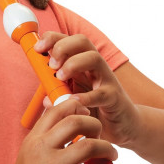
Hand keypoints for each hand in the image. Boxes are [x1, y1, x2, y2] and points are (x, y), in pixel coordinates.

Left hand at [34, 31, 139, 146]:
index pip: (69, 41)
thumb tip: (45, 99)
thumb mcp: (75, 100)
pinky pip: (102, 93)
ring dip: (73, 64)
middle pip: (82, 41)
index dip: (53, 38)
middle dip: (63, 47)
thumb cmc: (98, 109)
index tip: (38, 48)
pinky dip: (86, 96)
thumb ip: (61, 97)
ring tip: (61, 77)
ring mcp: (107, 80)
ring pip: (94, 58)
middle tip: (52, 65)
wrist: (126, 125)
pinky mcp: (115, 98)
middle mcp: (96, 68)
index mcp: (83, 65)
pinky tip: (74, 101)